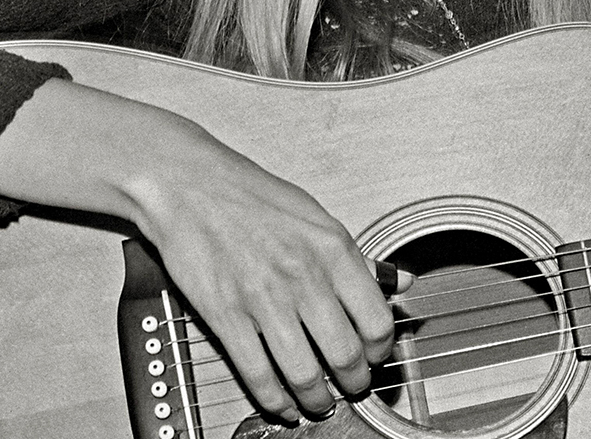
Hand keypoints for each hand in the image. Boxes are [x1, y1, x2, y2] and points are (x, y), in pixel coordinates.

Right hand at [124, 118, 396, 422]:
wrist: (188, 186)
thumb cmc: (251, 197)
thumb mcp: (317, 217)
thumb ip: (360, 257)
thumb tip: (402, 281)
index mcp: (333, 249)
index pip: (376, 320)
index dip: (381, 350)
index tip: (375, 357)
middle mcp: (303, 276)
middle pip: (345, 355)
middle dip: (354, 383)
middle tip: (352, 387)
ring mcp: (263, 299)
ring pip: (304, 374)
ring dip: (317, 400)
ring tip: (319, 403)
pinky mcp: (225, 317)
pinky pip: (257, 375)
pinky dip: (274, 400)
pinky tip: (282, 403)